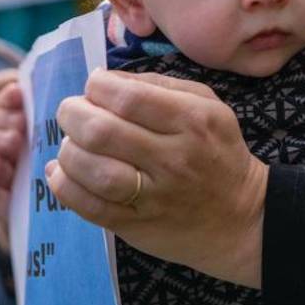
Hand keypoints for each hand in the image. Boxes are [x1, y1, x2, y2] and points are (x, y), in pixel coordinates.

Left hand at [47, 70, 267, 287]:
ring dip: (68, 152)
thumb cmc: (216, 152)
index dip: (97, 87)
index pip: (127, 97)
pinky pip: (90, 207)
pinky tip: (60, 173)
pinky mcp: (138, 226)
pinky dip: (65, 187)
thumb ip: (157, 84)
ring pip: (93, 171)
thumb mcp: (205, 105)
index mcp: (191, 121)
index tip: (93, 87)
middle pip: (101, 132)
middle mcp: (173, 159)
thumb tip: (104, 79)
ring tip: (71, 144)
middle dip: (72, 115)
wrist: (244, 218)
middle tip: (71, 113)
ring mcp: (155, 197)